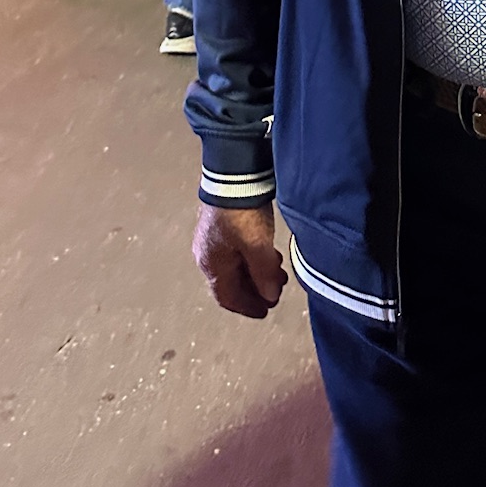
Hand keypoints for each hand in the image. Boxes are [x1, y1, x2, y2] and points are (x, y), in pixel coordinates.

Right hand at [192, 202, 288, 319]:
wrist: (234, 175)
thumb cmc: (242, 214)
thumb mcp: (258, 247)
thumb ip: (264, 274)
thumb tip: (270, 296)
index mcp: (213, 265)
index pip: (227, 297)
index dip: (247, 307)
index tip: (265, 311)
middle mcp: (208, 254)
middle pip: (231, 282)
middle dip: (254, 290)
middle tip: (274, 293)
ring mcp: (213, 238)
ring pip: (236, 266)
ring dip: (255, 273)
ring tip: (277, 273)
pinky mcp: (222, 224)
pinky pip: (237, 251)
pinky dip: (252, 258)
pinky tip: (268, 254)